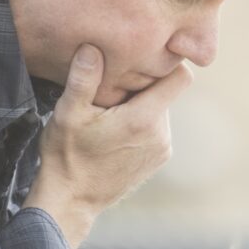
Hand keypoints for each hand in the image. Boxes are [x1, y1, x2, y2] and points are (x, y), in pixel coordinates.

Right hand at [23, 43, 192, 248]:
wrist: (72, 201)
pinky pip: (157, 128)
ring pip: (160, 109)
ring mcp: (162, 149)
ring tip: (109, 112)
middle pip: (166, 92)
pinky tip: (114, 130)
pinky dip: (141, 123)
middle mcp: (161, 134)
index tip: (144, 59)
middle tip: (111, 90)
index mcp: (143, 119)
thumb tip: (92, 47)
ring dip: (141, 105)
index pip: (181, 78)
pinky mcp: (159, 158)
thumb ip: (83, 79)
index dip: (167, 64)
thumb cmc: (66, 157)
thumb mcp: (67, 113)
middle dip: (143, 86)